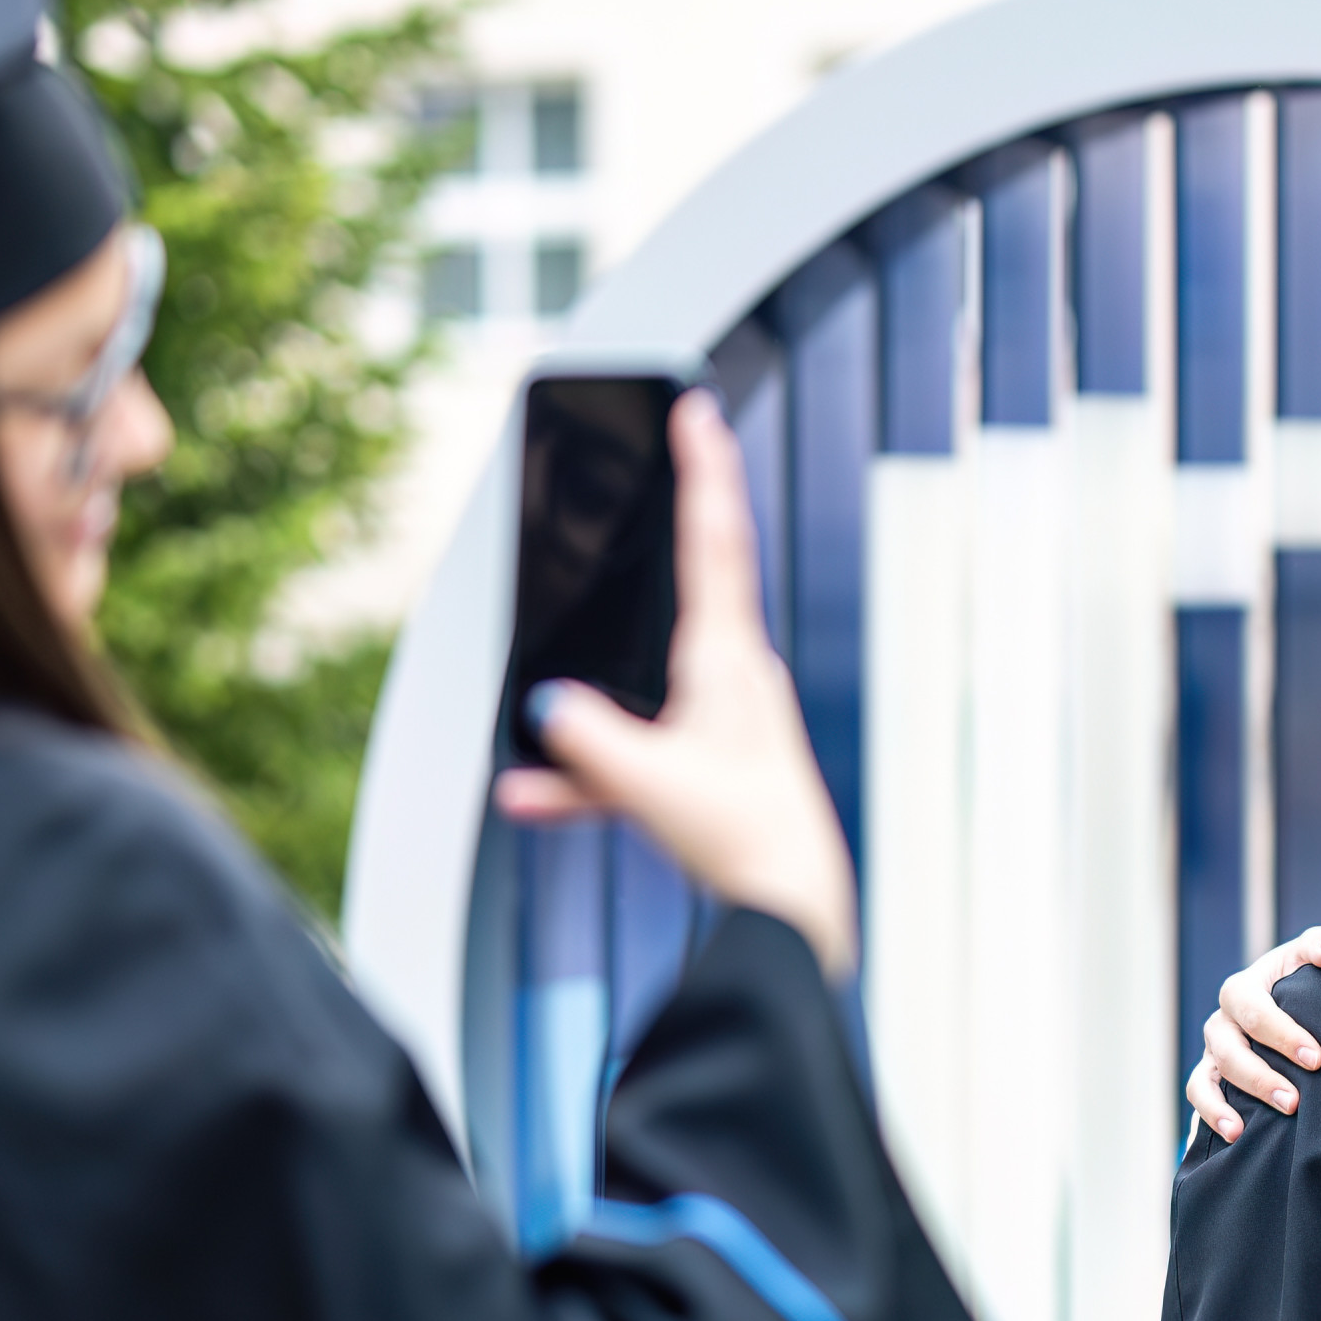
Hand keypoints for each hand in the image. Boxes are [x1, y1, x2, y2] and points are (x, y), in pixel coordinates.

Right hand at [493, 393, 859, 980]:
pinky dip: (587, 765)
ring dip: (594, 690)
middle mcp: (733, 676)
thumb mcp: (650, 787)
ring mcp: (725, 716)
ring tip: (541, 703)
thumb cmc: (742, 842)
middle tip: (674, 453)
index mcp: (726, 661)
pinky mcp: (711, 761)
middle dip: (671, 525)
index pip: (716, 543)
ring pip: (645, 675)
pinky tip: (530, 797)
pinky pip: (637, 741)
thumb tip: (547, 707)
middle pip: (694, 582)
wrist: (790, 910)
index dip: (704, 472)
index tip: (698, 410)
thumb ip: (588, 744)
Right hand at [1182, 927, 1320, 1140]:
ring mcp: (1213, 1051)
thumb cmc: (1303, 978)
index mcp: (1243, 989)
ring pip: (1207, 1078)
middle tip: (1294, 1101)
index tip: (1316, 1059)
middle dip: (1260, 1078)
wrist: (1293, 1000)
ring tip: (1243, 1131)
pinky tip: (1233, 1136)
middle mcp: (1223, 1021)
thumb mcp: (1311, 954)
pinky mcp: (1211, 1077)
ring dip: (1225, 1105)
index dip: (1282, 1035)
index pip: (1254, 1011)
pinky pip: (1199, 1096)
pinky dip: (1210, 1115)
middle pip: (1229, 1050)